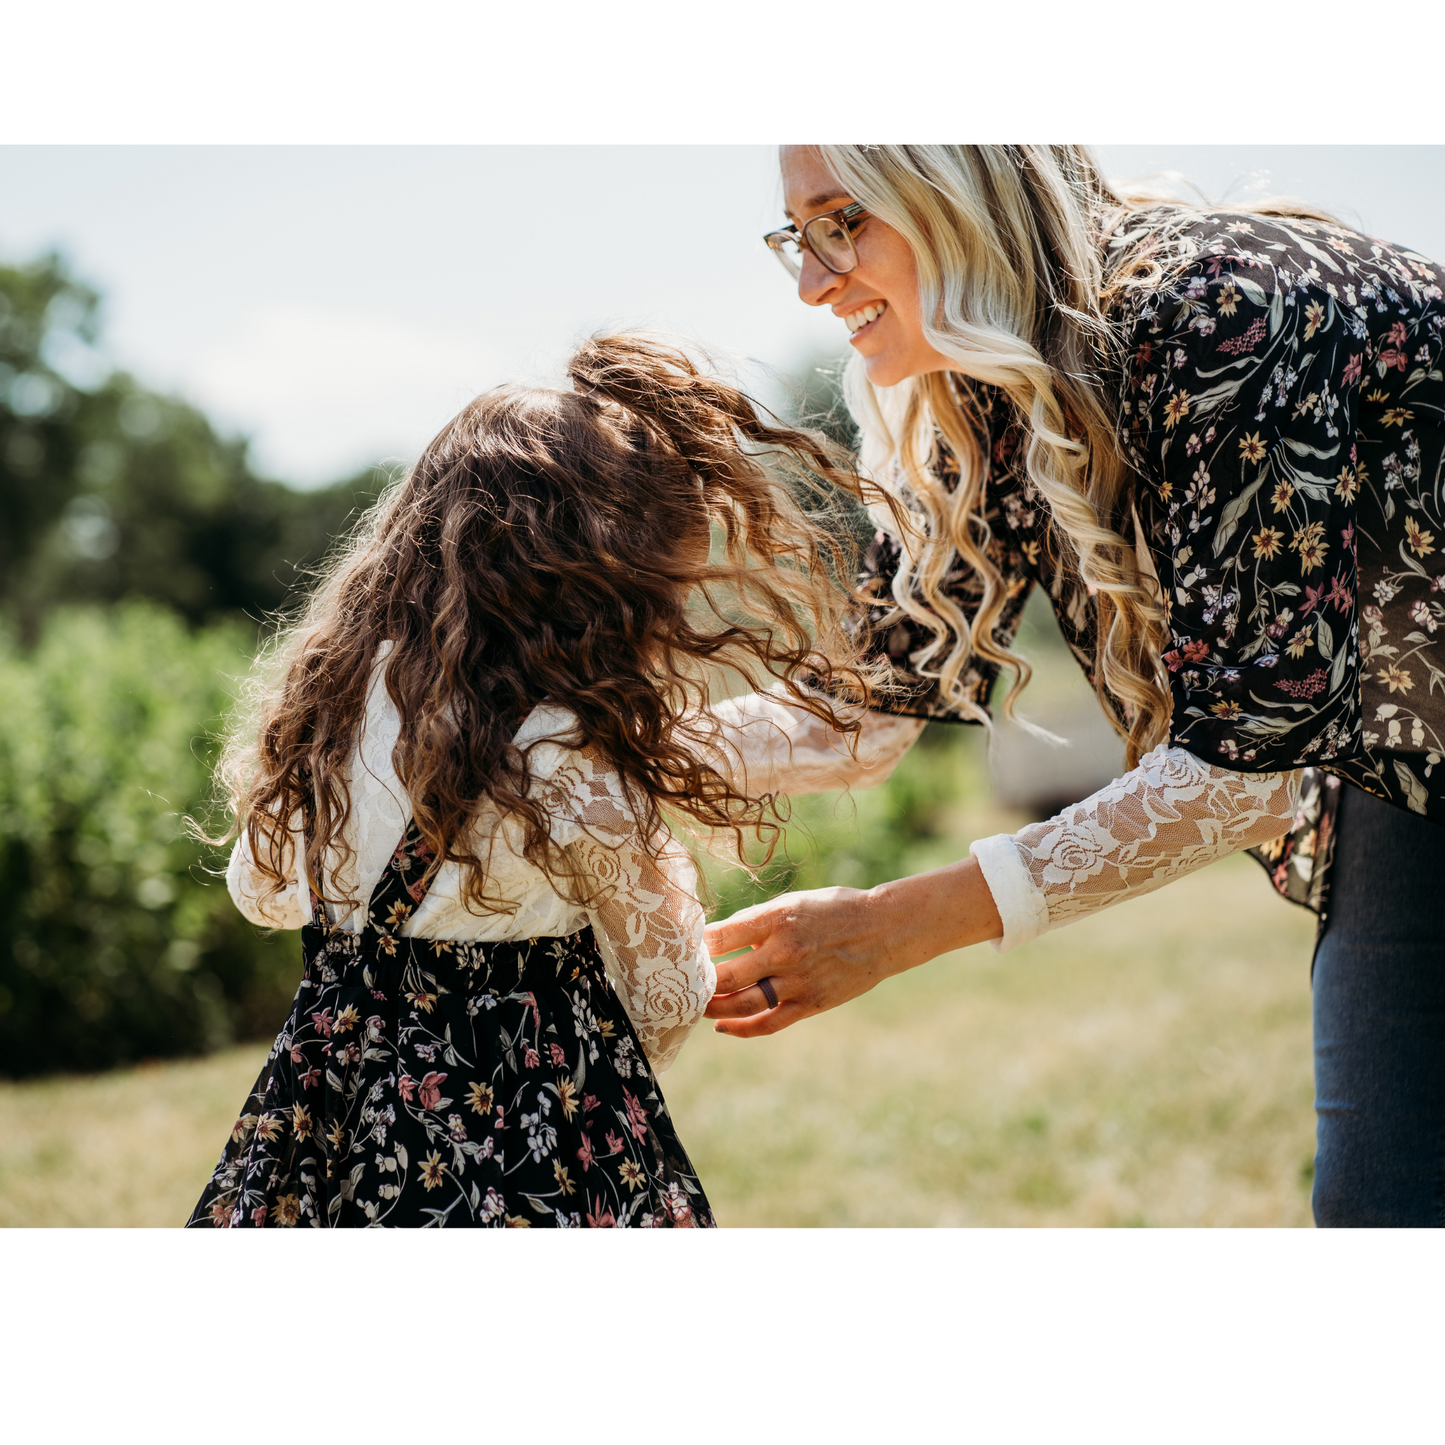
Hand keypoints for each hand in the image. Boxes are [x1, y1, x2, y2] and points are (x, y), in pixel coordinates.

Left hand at [703, 856, 1001, 1037]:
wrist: (883, 931)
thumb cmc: (833, 910)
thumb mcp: (793, 903)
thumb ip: (756, 922)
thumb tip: (715, 938)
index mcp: (777, 918)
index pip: (720, 936)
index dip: (693, 947)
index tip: (678, 951)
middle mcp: (784, 951)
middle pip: (726, 976)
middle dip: (698, 983)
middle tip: (678, 985)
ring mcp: (797, 981)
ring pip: (742, 1004)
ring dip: (712, 1008)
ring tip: (694, 1006)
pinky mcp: (810, 1004)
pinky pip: (768, 1023)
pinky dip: (741, 1028)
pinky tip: (723, 1026)